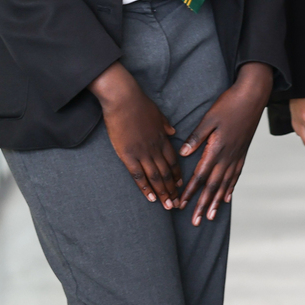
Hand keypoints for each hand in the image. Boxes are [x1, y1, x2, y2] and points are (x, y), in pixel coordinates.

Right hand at [91, 61, 180, 207]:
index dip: (178, 175)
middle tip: (177, 204)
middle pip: (167, 173)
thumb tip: (173, 132)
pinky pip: (138, 175)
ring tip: (168, 206)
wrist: (124, 99)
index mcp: (162, 138)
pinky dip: (146, 188)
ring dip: (163, 193)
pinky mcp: (128, 155)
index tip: (181, 186)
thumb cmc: (139, 104)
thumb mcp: (158, 114)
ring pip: (156, 177)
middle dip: (173, 190)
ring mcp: (142, 152)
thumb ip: (165, 125)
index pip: (173, 161)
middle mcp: (155, 148)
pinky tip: (151, 198)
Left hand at [177, 62, 274, 225]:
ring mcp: (236, 156)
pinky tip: (226, 198)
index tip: (180, 205)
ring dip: (216, 202)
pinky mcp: (242, 153)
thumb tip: (183, 154)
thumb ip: (196, 138)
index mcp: (216, 149)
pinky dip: (230, 189)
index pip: (200, 176)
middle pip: (212, 186)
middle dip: (202, 205)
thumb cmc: (229, 104)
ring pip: (224, 185)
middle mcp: (227, 157)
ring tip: (209, 216)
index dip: (189, 192)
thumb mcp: (209, 119)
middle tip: (195, 221)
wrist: (252, 97)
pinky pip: (235, 176)